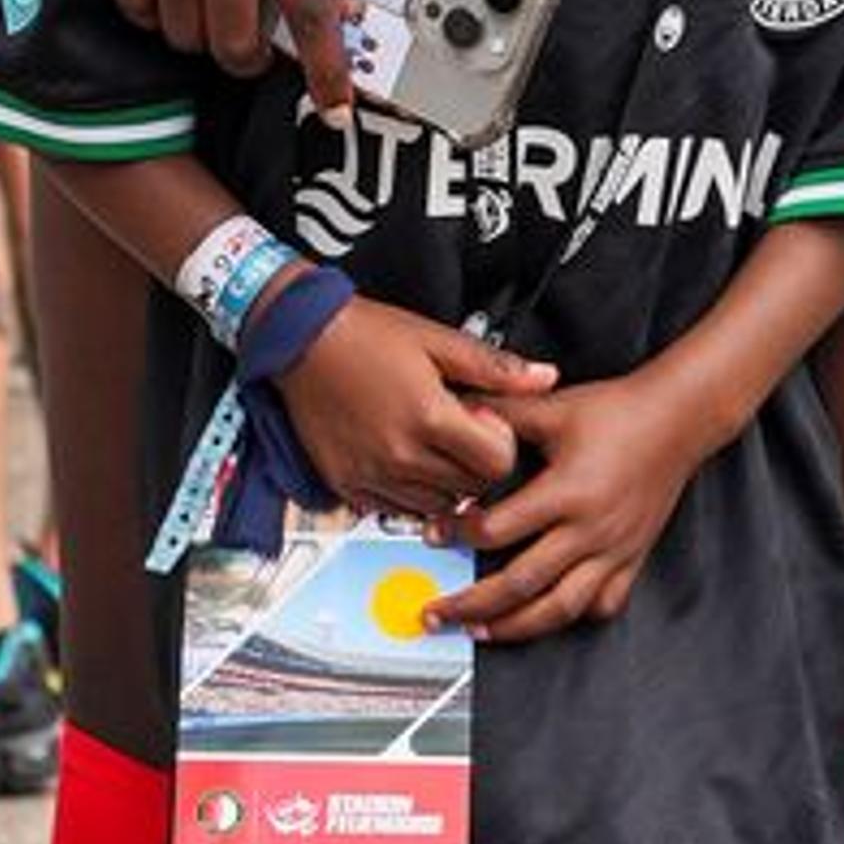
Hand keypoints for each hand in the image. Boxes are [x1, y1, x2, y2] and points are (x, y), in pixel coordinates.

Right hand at [83, 0, 372, 111]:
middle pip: (234, 46)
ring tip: (216, 14)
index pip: (311, 17)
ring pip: (183, 32)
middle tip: (260, 47)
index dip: (327, 70)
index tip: (336, 103)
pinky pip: (136, 1)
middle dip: (250, 62)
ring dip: (204, 37)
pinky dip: (154, 12)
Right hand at [276, 295, 555, 519]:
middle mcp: (399, 454)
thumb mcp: (437, 339)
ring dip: (446, 483)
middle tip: (460, 430)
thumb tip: (545, 378)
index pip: (496, 463)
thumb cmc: (365, 334)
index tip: (485, 421)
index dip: (500, 443)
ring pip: (437, 507)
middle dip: (476, 463)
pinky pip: (396, 510)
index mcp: (428, 417)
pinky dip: (410, 494)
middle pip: (471, 489)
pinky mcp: (347, 484)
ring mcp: (371, 474)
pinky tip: (405, 459)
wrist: (299, 338)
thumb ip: (495, 367)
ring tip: (432, 444)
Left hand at [436, 366, 712, 640]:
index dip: (457, 535)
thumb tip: (457, 413)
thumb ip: (502, 413)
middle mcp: (590, 529)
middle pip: (521, 584)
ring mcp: (614, 550)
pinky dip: (573, 617)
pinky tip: (548, 617)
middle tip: (439, 611)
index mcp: (567, 491)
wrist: (678, 418)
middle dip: (472, 604)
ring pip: (559, 608)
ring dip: (515, 627)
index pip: (498, 529)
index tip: (435, 533)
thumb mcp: (554, 406)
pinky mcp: (632, 558)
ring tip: (482, 631)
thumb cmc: (621, 411)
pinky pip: (602, 604)